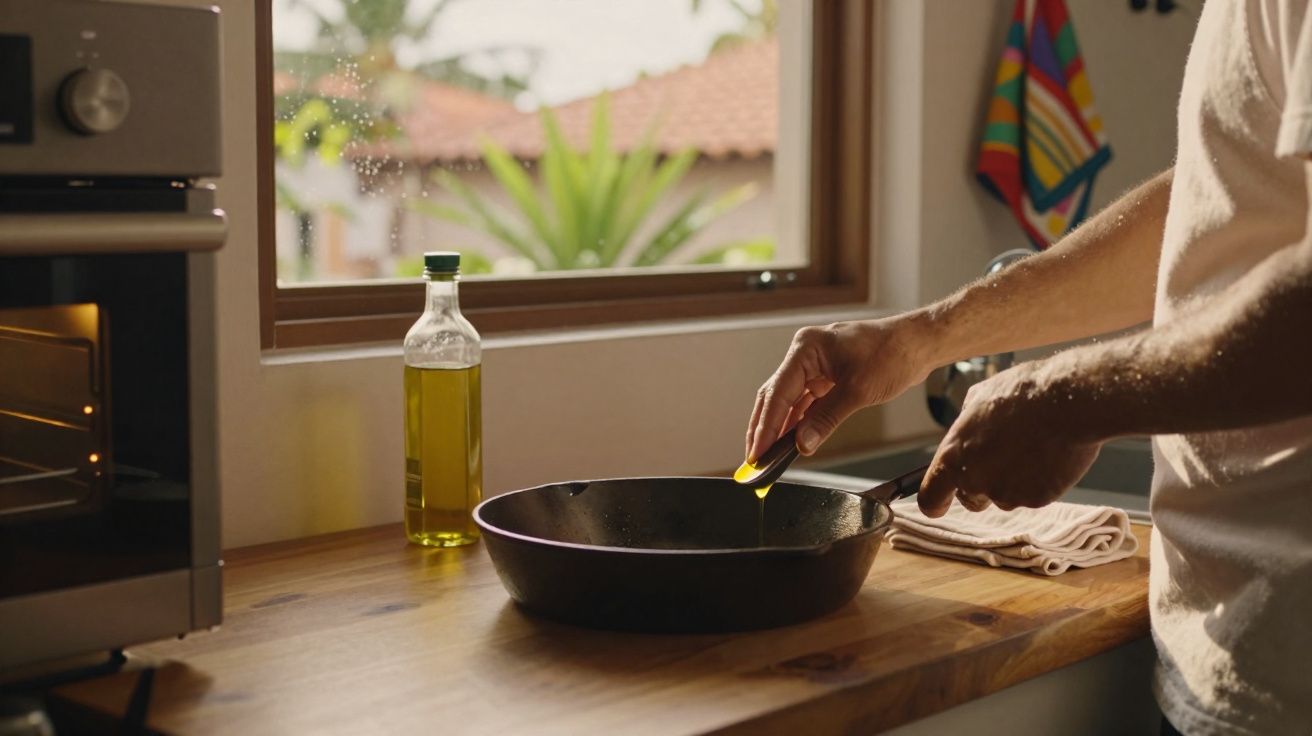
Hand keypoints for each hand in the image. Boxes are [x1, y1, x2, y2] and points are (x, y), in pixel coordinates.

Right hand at [746, 316, 934, 460]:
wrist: (919, 343)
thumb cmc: (893, 353)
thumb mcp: (857, 391)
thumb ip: (825, 419)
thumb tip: (802, 444)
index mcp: (806, 349)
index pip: (777, 392)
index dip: (765, 426)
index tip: (757, 452)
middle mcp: (805, 354)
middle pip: (775, 396)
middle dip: (764, 428)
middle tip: (754, 460)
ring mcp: (815, 365)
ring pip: (788, 400)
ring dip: (779, 427)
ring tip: (768, 454)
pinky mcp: (827, 376)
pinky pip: (805, 401)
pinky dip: (798, 421)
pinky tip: (791, 440)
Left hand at [918, 360, 1102, 516]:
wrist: (1070, 401)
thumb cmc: (1023, 392)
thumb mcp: (980, 397)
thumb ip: (966, 424)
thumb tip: (967, 430)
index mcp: (954, 456)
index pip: (930, 496)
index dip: (935, 501)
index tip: (940, 504)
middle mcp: (974, 480)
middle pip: (970, 499)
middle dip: (980, 487)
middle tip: (1002, 459)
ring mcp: (1006, 493)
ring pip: (1004, 497)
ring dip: (1013, 481)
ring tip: (1031, 448)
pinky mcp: (1036, 500)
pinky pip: (1032, 495)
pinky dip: (1038, 482)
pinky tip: (1048, 456)